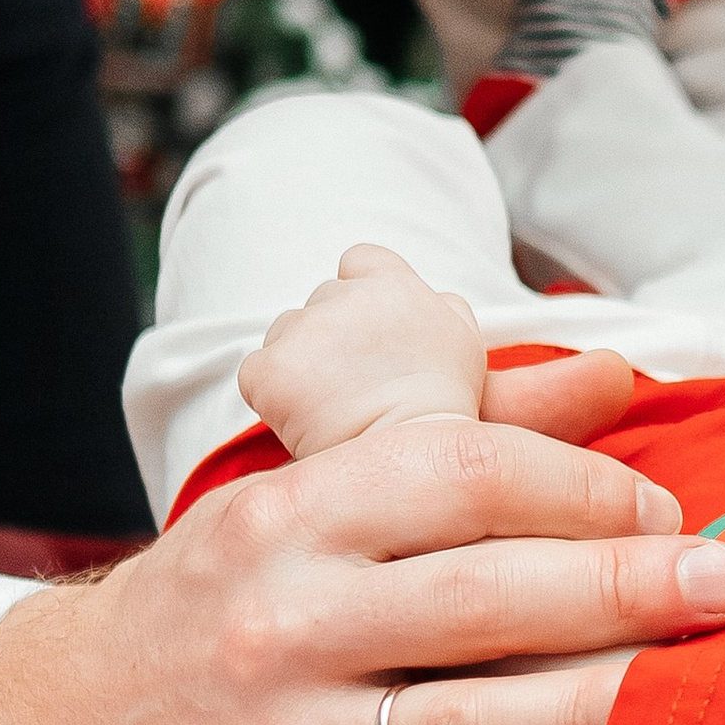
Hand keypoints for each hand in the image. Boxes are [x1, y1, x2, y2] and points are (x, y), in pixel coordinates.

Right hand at [0, 349, 724, 724]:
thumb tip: (619, 378)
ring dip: (609, 710)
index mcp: (290, 520)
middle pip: (489, 598)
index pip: (461, 475)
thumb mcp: (303, 498)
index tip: (668, 513)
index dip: (583, 489)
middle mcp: (286, 627)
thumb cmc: (222, 602)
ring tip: (709, 691)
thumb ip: (463, 436)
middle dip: (628, 589)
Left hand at [239, 242, 484, 458]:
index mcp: (393, 286)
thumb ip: (443, 307)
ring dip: (298, 366)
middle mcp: (343, 298)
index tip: (365, 330)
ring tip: (330, 407)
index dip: (358, 293)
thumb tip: (432, 299)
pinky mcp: (269, 370)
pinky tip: (304, 420)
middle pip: (319, 304)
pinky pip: (257, 374)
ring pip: (284, 336)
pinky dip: (272, 397)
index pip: (358, 262)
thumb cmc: (441, 411)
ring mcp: (303, 332)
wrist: (409, 462)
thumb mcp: (466, 343)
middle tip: (351, 384)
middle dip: (329, 339)